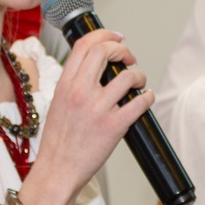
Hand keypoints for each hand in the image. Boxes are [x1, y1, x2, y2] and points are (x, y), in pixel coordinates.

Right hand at [20, 29, 153, 204]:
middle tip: (128, 58)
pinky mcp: (114, 126)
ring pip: (128, 76)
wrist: (57, 170)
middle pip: (105, 51)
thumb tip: (97, 68)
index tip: (116, 37)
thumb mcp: (58, 103)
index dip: (104, 34)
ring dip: (138, 75)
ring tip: (138, 83)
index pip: (84, 45)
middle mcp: (80, 92)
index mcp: (65, 84)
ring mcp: (98, 108)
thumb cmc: (58, 141)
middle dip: (122, 50)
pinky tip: (146, 99)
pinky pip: (139, 103)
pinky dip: (147, 97)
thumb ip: (75, 83)